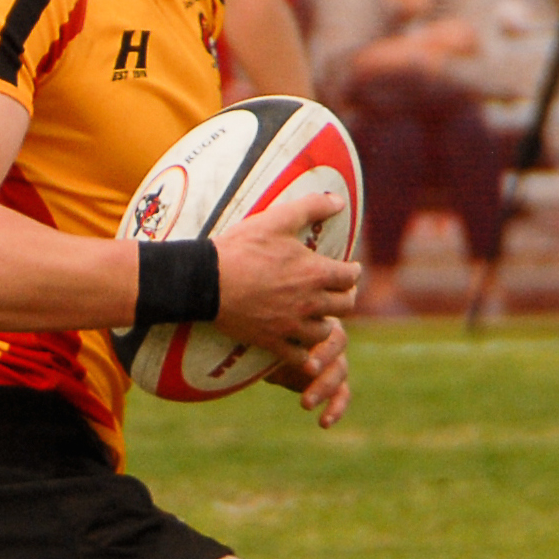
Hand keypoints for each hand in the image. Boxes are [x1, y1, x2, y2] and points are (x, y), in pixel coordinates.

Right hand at [211, 194, 361, 371]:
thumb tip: (339, 200)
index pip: (350, 276)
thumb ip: (311, 207)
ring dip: (326, 323)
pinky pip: (300, 358)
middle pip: (345, 305)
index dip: (352, 271)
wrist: (206, 281)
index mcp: (315, 272)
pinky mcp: (273, 342)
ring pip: (325, 331)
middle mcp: (310, 302)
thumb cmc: (242, 248)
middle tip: (337, 292)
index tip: (348, 269)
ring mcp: (292, 325)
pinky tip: (305, 352)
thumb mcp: (276, 219)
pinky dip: (306, 356)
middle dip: (344, 296)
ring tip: (320, 317)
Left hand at [263, 316, 350, 427]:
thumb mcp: (266, 332)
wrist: (263, 344)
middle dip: (323, 362)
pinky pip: (341, 395)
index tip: (306, 365)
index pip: (329, 333)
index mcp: (318, 321)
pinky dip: (336, 409)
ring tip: (305, 404)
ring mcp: (335, 360)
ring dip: (324, 389)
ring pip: (339, 373)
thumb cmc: (264, 332)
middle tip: (307, 372)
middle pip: (337, 349)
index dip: (321, 350)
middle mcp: (331, 338)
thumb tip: (265, 344)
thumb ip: (271, 337)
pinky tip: (324, 423)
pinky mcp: (334, 382)